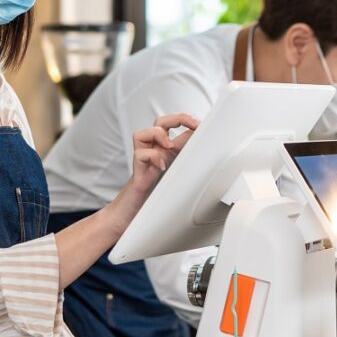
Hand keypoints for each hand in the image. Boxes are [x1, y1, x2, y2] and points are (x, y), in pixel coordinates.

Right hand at [108, 113, 197, 232]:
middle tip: (193, 125)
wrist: (133, 217)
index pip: (175, 128)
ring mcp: (144, 163)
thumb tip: (202, 149)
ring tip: (170, 146)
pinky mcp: (138, 174)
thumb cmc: (155, 198)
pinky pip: (140, 155)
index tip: (204, 125)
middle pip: (159, 123)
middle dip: (177, 118)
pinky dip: (152, 157)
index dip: (189, 122)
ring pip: (142, 134)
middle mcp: (153, 153)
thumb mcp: (177, 175)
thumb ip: (185, 161)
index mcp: (165, 152)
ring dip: (158, 135)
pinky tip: (161, 166)